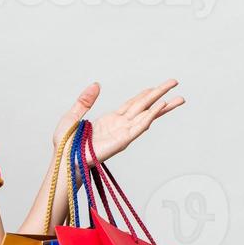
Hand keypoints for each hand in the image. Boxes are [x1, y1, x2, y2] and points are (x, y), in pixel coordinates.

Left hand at [51, 78, 183, 161]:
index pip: (132, 103)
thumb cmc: (66, 144)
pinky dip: (151, 115)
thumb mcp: (72, 116)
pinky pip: (140, 125)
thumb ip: (85, 100)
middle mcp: (120, 125)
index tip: (156, 86)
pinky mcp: (123, 140)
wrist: (64, 161)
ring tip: (179, 98)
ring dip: (164, 106)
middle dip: (160, 94)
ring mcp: (123, 133)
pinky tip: (161, 106)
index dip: (145, 94)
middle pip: (145, 106)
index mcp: (110, 119)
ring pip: (148, 115)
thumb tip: (96, 84)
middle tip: (176, 83)